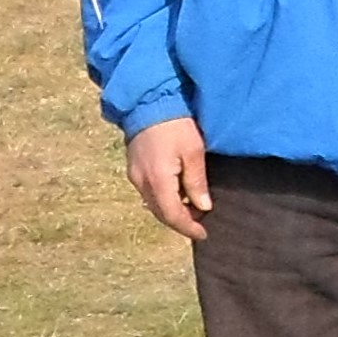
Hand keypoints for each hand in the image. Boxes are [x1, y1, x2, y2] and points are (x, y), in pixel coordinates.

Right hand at [127, 115, 211, 240]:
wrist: (149, 102)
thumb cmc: (175, 124)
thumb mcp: (193, 151)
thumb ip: (196, 182)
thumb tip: (202, 207)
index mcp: (157, 180)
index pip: (172, 215)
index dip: (188, 227)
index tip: (203, 234)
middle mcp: (141, 182)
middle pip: (160, 213)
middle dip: (180, 222)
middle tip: (200, 223)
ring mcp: (134, 175)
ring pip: (153, 204)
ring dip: (171, 211)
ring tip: (192, 210)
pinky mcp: (133, 167)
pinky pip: (148, 192)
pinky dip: (163, 199)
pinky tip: (178, 194)